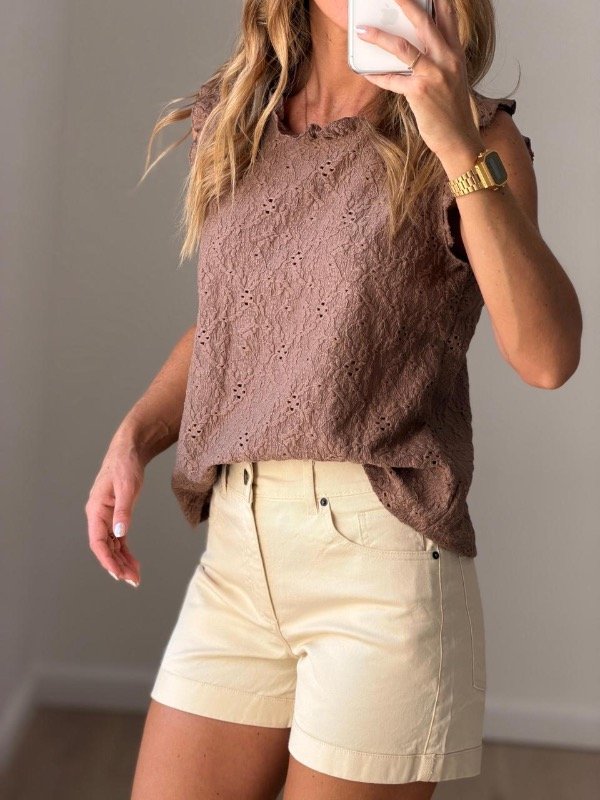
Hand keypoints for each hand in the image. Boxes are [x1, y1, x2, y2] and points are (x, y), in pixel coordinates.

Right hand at [85, 433, 143, 586]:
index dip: (107, 559)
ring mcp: (106, 517)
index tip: (118, 573)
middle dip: (117, 565)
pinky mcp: (116, 515)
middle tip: (132, 580)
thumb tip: (119, 533)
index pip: (97, 541)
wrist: (129, 451)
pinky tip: (133, 561)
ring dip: (122, 561)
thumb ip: (123, 511)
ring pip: (111, 545)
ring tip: (135, 576)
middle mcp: (98, 516)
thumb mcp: (127, 487)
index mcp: (96, 510)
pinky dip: (125, 551)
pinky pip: (118, 539)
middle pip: (104, 547)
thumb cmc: (125, 465)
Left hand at [355, 0, 483, 161]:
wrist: (459, 139)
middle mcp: (446, 59)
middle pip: (423, 22)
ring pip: (402, 47)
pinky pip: (392, 79)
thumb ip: (439, 59)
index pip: (448, 16)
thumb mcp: (452, 78)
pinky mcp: (419, 92)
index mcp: (455, 53)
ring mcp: (433, 75)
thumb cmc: (452, 111)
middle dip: (405, 3)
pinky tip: (365, 72)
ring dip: (379, 37)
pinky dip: (377, 75)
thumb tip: (416, 48)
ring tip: (363, 30)